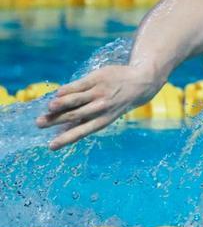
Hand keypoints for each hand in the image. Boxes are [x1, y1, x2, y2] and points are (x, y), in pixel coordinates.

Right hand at [36, 65, 162, 149]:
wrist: (140, 83)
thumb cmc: (117, 101)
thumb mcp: (107, 114)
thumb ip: (87, 120)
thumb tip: (64, 130)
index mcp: (103, 120)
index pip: (81, 132)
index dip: (66, 139)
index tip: (51, 146)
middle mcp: (101, 108)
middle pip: (74, 116)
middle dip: (56, 121)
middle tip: (39, 123)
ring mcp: (99, 93)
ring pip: (75, 100)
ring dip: (60, 104)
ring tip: (48, 108)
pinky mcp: (97, 79)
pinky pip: (78, 85)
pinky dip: (67, 90)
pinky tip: (57, 94)